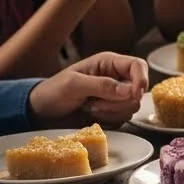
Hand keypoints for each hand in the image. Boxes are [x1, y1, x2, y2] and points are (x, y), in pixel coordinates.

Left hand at [27, 51, 147, 129]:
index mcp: (109, 63)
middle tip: (95, 104)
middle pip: (138, 90)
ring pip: (132, 106)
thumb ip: (101, 85)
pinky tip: (92, 115)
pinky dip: (110, 119)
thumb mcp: (73, 84)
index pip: (138, 65)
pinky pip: (124, 118)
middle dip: (119, 101)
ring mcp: (115, 96)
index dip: (141, 79)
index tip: (134, 94)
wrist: (41, 112)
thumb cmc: (53, 91)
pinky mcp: (113, 112)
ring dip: (112, 111)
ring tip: (90, 108)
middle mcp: (116, 78)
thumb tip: (128, 90)